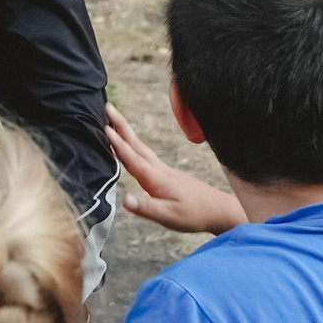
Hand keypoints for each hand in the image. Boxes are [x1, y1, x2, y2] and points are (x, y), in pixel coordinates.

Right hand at [107, 105, 246, 235]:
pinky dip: (134, 143)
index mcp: (155, 178)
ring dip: (126, 131)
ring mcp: (163, 169)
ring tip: (114, 120)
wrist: (218, 210)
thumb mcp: (168, 216)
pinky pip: (145, 152)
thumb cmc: (194, 214)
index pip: (132, 158)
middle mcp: (158, 169)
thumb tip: (124, 200)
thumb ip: (145, 208)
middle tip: (107, 107)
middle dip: (120, 125)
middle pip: (135, 143)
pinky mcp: (166, 173)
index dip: (118, 144)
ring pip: (140, 146)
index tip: (105, 127)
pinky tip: (131, 144)